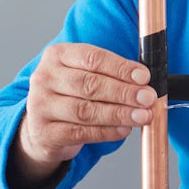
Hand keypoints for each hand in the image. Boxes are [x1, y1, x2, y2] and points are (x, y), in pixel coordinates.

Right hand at [15, 43, 156, 181]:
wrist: (43, 126)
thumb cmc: (73, 94)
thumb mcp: (86, 74)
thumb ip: (112, 74)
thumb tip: (144, 82)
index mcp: (57, 55)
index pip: (92, 58)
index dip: (121, 68)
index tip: (144, 77)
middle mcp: (45, 78)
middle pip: (90, 84)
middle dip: (124, 92)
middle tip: (148, 98)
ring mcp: (41, 106)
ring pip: (86, 110)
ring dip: (119, 113)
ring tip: (142, 116)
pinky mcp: (44, 132)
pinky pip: (81, 133)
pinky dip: (107, 132)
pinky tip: (124, 129)